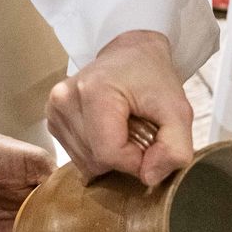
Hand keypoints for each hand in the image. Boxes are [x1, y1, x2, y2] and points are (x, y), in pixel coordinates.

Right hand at [45, 30, 192, 185]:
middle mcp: (64, 99)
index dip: (138, 160)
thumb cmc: (154, 78)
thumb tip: (149, 177)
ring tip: (123, 128)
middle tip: (139, 131)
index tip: (151, 142)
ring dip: (112, 157)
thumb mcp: (179, 110)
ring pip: (86, 164)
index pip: (110, 154)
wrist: (132, 54)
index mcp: (93, 91)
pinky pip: (78, 157)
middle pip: (97, 161)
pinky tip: (109, 131)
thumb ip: (175, 148)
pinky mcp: (52, 119)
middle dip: (125, 158)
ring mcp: (54, 110)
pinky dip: (99, 152)